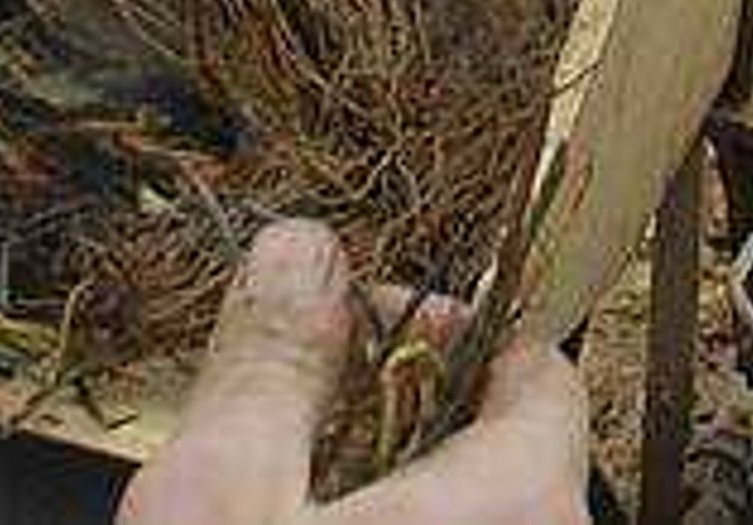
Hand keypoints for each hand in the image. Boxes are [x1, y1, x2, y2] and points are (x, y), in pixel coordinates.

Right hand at [121, 220, 587, 524]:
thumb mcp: (219, 501)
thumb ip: (268, 365)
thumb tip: (300, 254)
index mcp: (522, 501)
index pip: (534, 363)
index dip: (429, 323)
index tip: (345, 328)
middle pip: (498, 441)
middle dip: (390, 411)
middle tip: (285, 427)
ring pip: (468, 509)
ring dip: (379, 489)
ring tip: (274, 501)